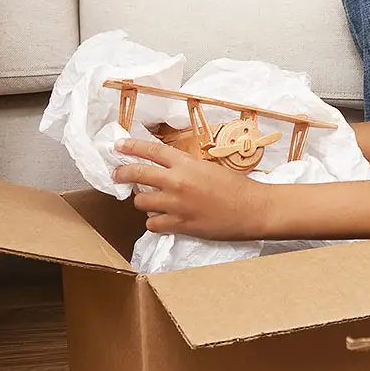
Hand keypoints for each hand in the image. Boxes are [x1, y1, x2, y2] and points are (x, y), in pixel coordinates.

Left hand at [114, 136, 272, 240]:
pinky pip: (152, 224)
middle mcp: (176, 182)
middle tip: (118, 174)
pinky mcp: (179, 225)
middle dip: (123, 173)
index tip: (118, 145)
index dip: (131, 147)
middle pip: (137, 174)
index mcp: (186, 164)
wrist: (252, 209)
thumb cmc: (236, 186)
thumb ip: (186, 167)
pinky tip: (162, 219)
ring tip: (151, 201)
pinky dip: (155, 221)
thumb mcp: (209, 167)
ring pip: (141, 202)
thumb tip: (168, 170)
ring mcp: (175, 205)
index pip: (151, 150)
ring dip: (143, 201)